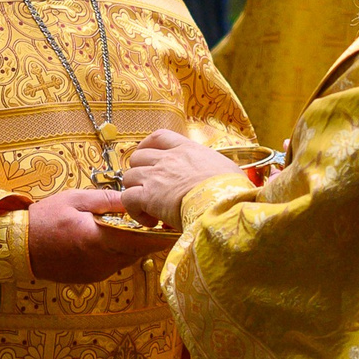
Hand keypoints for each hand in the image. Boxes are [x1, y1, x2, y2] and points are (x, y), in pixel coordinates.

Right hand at [26, 188, 170, 282]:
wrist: (19, 248)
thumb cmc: (45, 219)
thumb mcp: (75, 200)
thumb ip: (107, 200)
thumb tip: (134, 196)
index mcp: (98, 240)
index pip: (141, 241)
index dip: (161, 234)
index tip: (174, 224)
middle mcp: (101, 262)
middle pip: (139, 252)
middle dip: (151, 237)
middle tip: (162, 219)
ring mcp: (97, 273)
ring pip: (128, 259)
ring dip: (135, 245)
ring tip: (141, 225)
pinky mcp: (92, 277)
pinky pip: (115, 264)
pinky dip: (120, 252)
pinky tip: (117, 237)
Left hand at [122, 129, 239, 229]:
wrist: (223, 201)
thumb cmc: (231, 188)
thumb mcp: (226, 168)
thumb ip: (212, 169)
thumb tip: (216, 178)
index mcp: (187, 149)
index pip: (160, 137)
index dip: (148, 145)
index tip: (148, 156)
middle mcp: (167, 159)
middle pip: (138, 157)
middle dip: (139, 172)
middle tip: (150, 188)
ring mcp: (155, 176)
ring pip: (128, 177)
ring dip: (135, 192)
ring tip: (150, 208)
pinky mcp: (147, 196)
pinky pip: (127, 199)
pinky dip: (134, 211)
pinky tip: (151, 221)